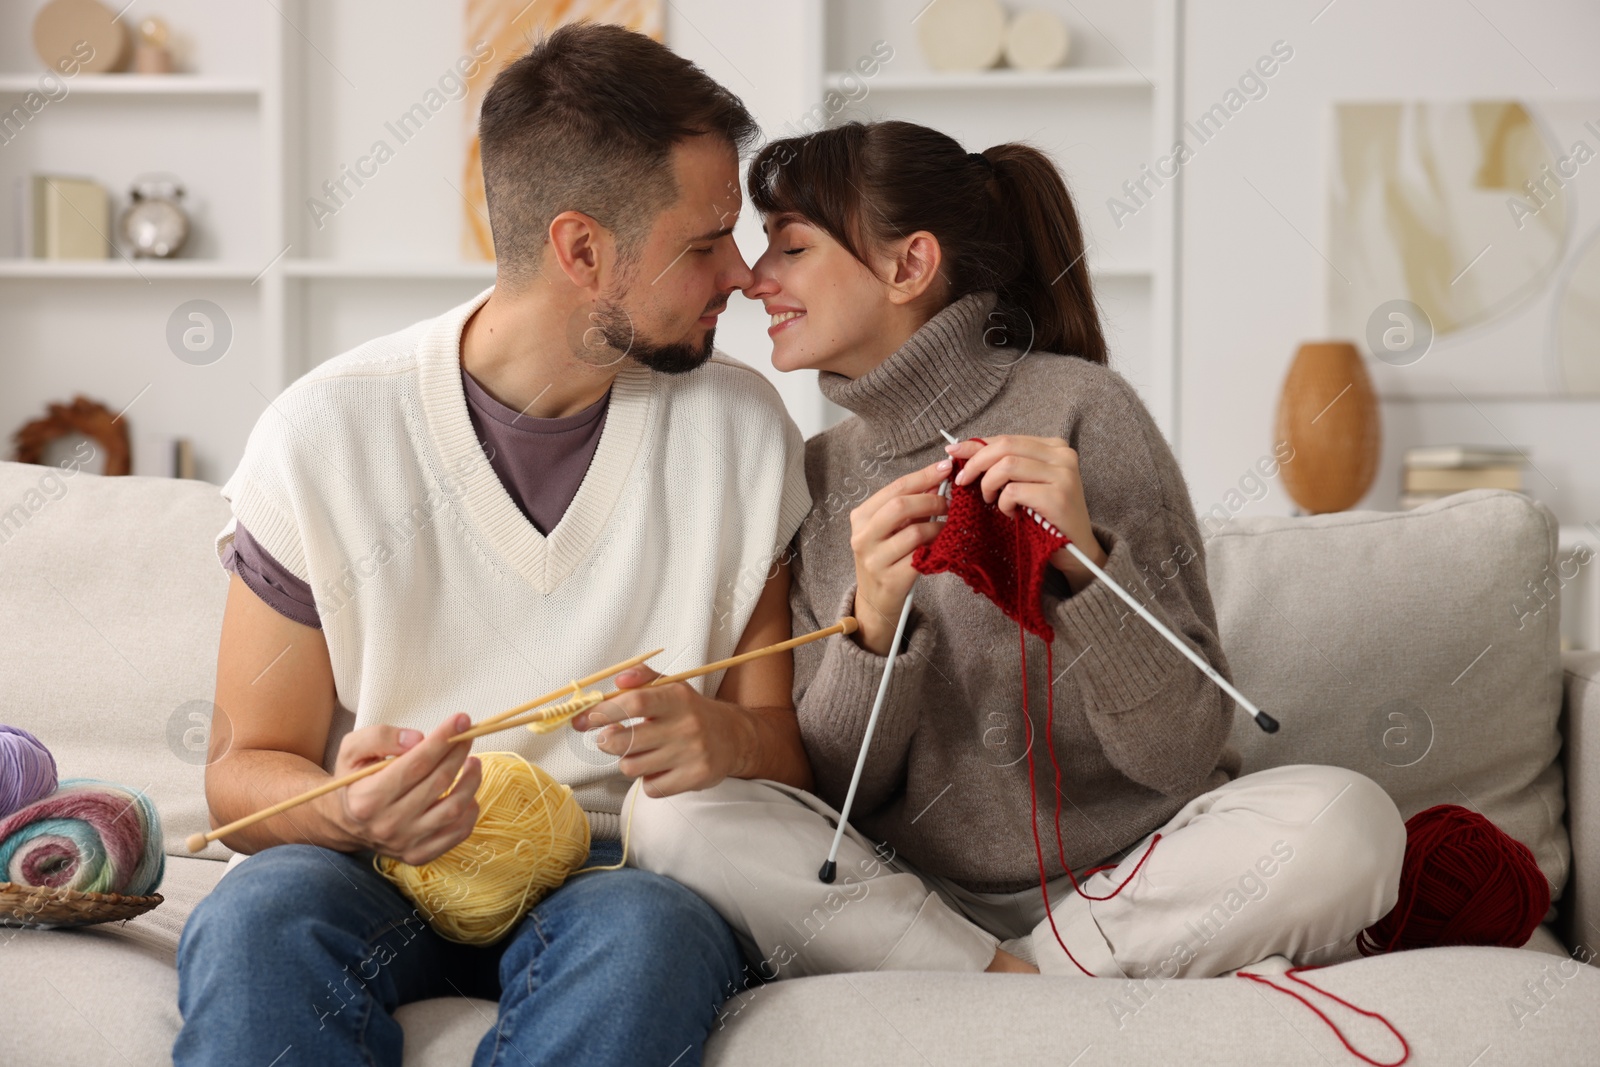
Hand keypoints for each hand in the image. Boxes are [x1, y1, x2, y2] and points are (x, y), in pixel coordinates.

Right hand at [324, 712, 481, 865]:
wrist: (344, 822)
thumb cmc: (353, 780)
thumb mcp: (352, 749)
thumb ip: (380, 737)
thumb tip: (418, 738)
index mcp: (368, 798)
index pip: (416, 764)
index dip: (442, 740)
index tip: (462, 720)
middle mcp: (387, 824)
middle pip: (438, 782)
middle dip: (458, 753)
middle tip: (468, 735)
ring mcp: (405, 843)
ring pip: (453, 809)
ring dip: (471, 781)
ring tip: (473, 762)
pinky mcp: (420, 855)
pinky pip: (457, 833)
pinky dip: (471, 810)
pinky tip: (468, 791)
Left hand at [571, 667, 753, 797]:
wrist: (735, 738)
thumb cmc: (693, 712)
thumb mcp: (673, 686)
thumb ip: (643, 677)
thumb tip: (618, 680)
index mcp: (677, 698)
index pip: (633, 703)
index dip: (603, 712)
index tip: (584, 719)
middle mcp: (686, 725)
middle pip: (626, 741)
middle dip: (607, 742)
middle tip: (609, 739)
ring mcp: (691, 753)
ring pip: (632, 767)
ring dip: (628, 762)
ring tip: (641, 753)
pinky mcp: (695, 777)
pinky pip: (651, 788)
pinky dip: (648, 781)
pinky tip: (660, 769)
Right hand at [849, 460, 949, 654]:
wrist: (876, 601)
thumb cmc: (887, 557)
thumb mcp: (889, 528)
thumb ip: (909, 505)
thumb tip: (938, 478)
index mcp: (861, 517)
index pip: (895, 488)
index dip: (923, 476)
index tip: (945, 467)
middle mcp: (863, 536)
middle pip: (900, 506)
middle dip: (932, 499)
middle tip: (950, 502)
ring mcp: (875, 559)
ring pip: (914, 531)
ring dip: (938, 525)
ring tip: (949, 524)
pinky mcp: (891, 579)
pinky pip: (921, 555)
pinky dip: (937, 545)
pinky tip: (944, 542)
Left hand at [945, 435, 1107, 593]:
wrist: (1077, 549)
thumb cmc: (1045, 515)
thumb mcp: (1025, 483)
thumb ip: (1003, 463)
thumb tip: (963, 449)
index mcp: (1055, 446)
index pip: (1007, 438)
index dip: (976, 445)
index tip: (953, 453)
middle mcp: (1063, 455)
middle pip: (1005, 446)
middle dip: (976, 463)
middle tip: (962, 482)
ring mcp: (1063, 475)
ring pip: (1007, 466)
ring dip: (989, 485)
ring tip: (990, 501)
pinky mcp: (1057, 497)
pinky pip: (1013, 491)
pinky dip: (1003, 503)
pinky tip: (1010, 514)